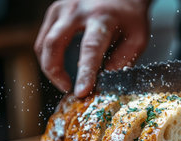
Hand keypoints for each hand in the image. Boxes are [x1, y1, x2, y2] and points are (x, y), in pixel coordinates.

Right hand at [34, 0, 149, 96]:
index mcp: (101, 18)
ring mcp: (61, 9)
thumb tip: (106, 78)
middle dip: (55, 72)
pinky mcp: (54, 12)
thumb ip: (124, 59)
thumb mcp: (137, 37)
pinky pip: (43, 39)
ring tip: (65, 82)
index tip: (81, 92)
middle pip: (53, 43)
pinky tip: (59, 66)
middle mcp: (77, 11)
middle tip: (67, 89)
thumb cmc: (130, 15)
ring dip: (50, 67)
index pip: (90, 48)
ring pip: (43, 43)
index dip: (84, 72)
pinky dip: (48, 57)